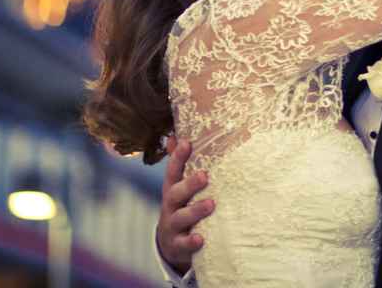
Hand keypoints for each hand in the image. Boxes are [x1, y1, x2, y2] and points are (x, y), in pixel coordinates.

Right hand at [157, 137, 214, 271]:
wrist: (170, 243)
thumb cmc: (180, 206)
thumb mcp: (177, 186)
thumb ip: (177, 164)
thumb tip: (174, 136)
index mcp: (172, 189)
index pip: (173, 171)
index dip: (178, 157)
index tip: (187, 143)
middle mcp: (170, 206)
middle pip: (176, 193)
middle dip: (189, 184)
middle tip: (204, 175)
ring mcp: (173, 226)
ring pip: (181, 218)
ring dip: (195, 211)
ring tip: (211, 204)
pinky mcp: (178, 245)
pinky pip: (183, 244)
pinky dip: (191, 242)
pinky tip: (200, 239)